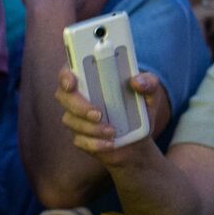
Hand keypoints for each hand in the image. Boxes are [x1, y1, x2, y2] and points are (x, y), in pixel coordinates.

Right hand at [55, 67, 170, 164]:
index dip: (65, 75)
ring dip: (91, 127)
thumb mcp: (150, 94)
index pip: (68, 71)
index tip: (72, 83)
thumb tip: (137, 82)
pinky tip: (110, 143)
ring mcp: (76, 118)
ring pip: (71, 120)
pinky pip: (80, 140)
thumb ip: (149, 83)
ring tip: (112, 131)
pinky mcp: (80, 137)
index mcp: (91, 78)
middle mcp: (78, 96)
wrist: (138, 141)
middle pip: (63, 96)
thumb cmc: (139, 110)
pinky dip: (95, 143)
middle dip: (79, 106)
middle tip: (99, 114)